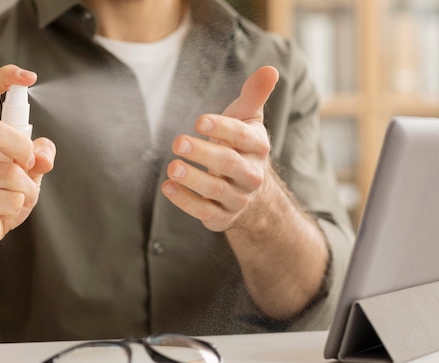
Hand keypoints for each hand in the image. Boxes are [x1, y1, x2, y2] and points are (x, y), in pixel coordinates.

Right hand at [0, 64, 55, 263]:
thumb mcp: (26, 175)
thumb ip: (38, 157)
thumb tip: (43, 154)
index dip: (5, 79)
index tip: (29, 76)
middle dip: (24, 152)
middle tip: (27, 168)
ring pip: (12, 171)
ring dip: (27, 190)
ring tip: (15, 200)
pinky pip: (11, 197)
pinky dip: (19, 207)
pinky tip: (1, 213)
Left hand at [162, 66, 278, 231]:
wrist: (251, 194)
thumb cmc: (241, 148)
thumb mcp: (248, 120)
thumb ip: (254, 95)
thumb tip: (270, 69)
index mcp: (258, 148)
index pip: (242, 137)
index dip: (222, 129)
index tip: (200, 121)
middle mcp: (251, 175)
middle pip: (229, 164)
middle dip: (204, 153)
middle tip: (178, 142)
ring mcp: (237, 198)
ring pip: (216, 189)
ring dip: (193, 179)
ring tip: (172, 167)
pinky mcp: (221, 217)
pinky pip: (204, 211)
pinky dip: (185, 201)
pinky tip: (167, 187)